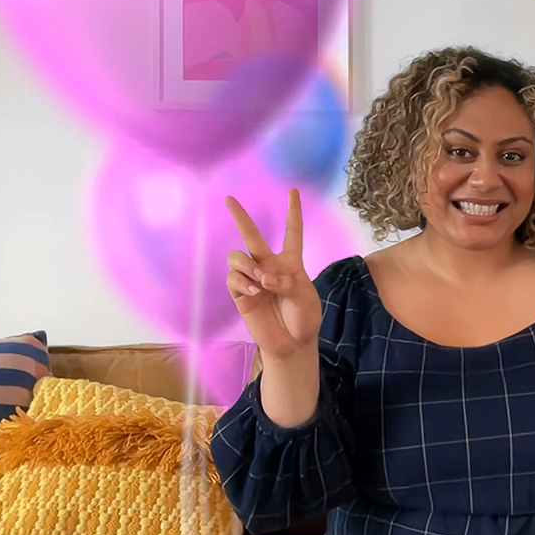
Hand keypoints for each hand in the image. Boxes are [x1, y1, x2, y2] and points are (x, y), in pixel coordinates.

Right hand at [226, 189, 321, 359]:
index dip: (292, 212)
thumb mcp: (305, 296)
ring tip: (260, 281)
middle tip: (229, 199)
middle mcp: (269, 266)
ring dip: (247, 264)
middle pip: (252, 236)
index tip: (292, 191)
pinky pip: (233, 278)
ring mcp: (253, 279)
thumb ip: (287, 282)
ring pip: (237, 256)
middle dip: (240, 217)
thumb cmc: (304, 317)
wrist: (293, 343)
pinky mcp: (240, 294)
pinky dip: (242, 282)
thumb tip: (263, 277)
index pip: (292, 232)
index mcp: (291, 262)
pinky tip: (253, 292)